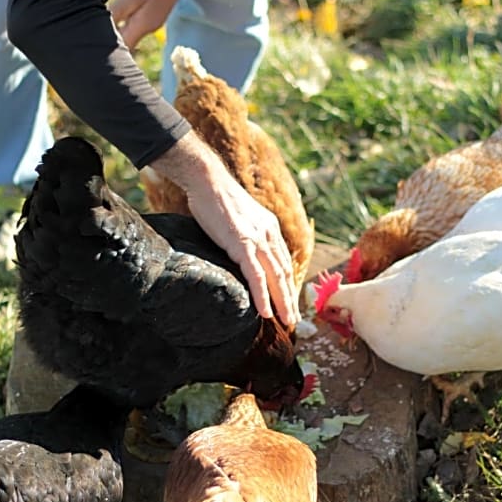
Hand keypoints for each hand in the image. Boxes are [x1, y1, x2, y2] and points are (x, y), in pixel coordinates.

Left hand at [110, 0, 208, 49]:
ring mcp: (152, 21)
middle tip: (108, 6)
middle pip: (125, 35)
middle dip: (113, 24)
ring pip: (130, 23)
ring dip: (121, 11)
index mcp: (142, 26)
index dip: (110, 42)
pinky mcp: (154, 14)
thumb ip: (118, 11)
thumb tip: (104, 25)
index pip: (123, 45)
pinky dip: (129, 5)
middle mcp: (148, 28)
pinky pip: (137, 15)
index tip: (101, 27)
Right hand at [150, 132, 300, 326]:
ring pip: (276, 277)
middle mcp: (269, 234)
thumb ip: (244, 232)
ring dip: (283, 302)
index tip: (289, 300)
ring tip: (287, 322)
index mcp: (269, 227)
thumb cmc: (214, 196)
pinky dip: (263, 296)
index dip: (286, 282)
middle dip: (290, 298)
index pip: (282, 260)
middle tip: (294, 320)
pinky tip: (266, 313)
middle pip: (284, 272)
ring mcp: (257, 239)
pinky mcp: (242, 244)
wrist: (206, 179)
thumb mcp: (237, 216)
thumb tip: (238, 247)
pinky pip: (256, 276)